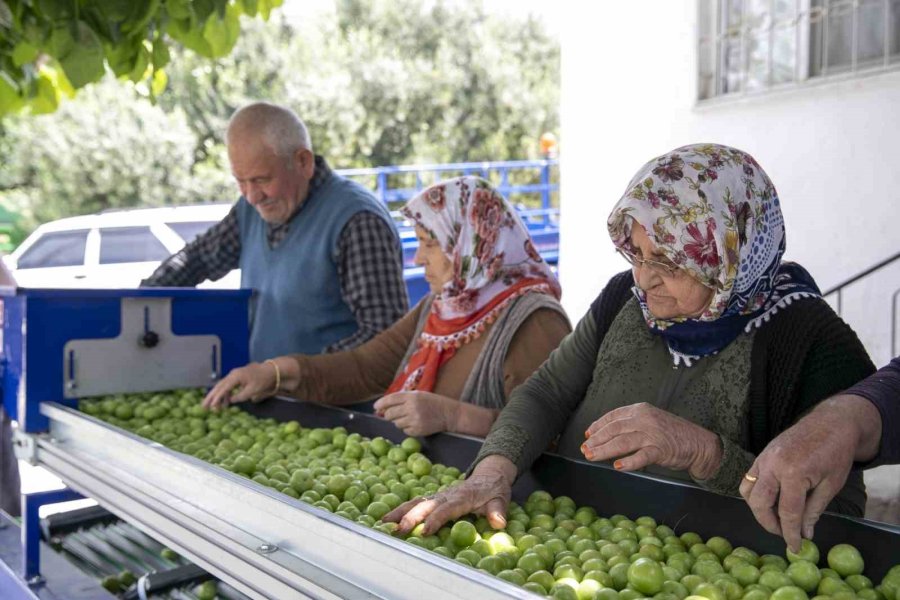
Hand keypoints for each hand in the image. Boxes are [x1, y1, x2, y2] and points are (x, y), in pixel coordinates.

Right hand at [203, 362, 276, 409]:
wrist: (271, 370)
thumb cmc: (263, 380)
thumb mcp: (252, 390)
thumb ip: (240, 396)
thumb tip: (231, 401)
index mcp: (236, 376)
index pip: (223, 388)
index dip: (216, 398)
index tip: (211, 406)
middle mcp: (232, 374)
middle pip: (219, 386)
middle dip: (211, 397)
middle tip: (203, 406)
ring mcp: (234, 375)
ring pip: (222, 387)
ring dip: (217, 397)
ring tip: (213, 408)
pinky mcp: (237, 378)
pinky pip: (228, 386)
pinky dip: (225, 395)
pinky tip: (226, 403)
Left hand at [373, 391, 460, 436]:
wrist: (449, 414)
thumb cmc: (433, 402)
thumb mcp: (419, 395)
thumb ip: (402, 399)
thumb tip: (384, 407)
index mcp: (411, 396)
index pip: (390, 399)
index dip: (381, 403)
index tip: (376, 407)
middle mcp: (411, 408)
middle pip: (390, 414)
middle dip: (389, 414)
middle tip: (394, 414)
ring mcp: (414, 420)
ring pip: (396, 423)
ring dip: (399, 421)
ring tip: (410, 417)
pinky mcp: (417, 430)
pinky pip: (404, 430)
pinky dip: (407, 428)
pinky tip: (416, 423)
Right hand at [383, 455, 515, 534]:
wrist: (489, 476)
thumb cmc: (494, 490)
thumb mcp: (500, 499)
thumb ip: (498, 510)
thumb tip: (499, 522)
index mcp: (461, 497)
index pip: (446, 509)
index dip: (435, 520)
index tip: (424, 532)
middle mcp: (446, 495)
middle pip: (425, 505)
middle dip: (410, 517)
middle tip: (396, 530)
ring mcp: (438, 496)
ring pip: (416, 502)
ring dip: (399, 512)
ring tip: (383, 523)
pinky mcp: (434, 498)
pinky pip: (416, 504)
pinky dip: (401, 510)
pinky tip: (388, 520)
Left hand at [581, 402, 722, 478]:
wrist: (699, 443)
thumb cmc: (671, 433)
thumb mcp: (650, 420)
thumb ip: (631, 424)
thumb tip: (604, 434)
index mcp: (640, 409)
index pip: (613, 416)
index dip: (598, 425)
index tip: (587, 435)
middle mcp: (644, 419)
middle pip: (614, 429)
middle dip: (596, 440)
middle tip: (584, 449)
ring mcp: (652, 434)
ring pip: (622, 442)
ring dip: (604, 450)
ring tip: (592, 456)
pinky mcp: (661, 449)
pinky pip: (641, 456)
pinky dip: (629, 462)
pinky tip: (618, 466)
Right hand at [739, 395, 881, 551]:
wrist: (830, 422)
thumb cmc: (835, 453)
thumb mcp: (830, 485)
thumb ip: (814, 509)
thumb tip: (805, 532)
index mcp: (793, 473)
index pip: (787, 512)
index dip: (790, 533)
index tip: (795, 547)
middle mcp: (772, 465)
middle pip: (759, 503)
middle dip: (769, 523)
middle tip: (784, 533)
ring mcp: (763, 458)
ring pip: (748, 491)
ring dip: (759, 508)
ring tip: (776, 517)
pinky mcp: (760, 455)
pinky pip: (750, 478)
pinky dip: (756, 493)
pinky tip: (772, 500)